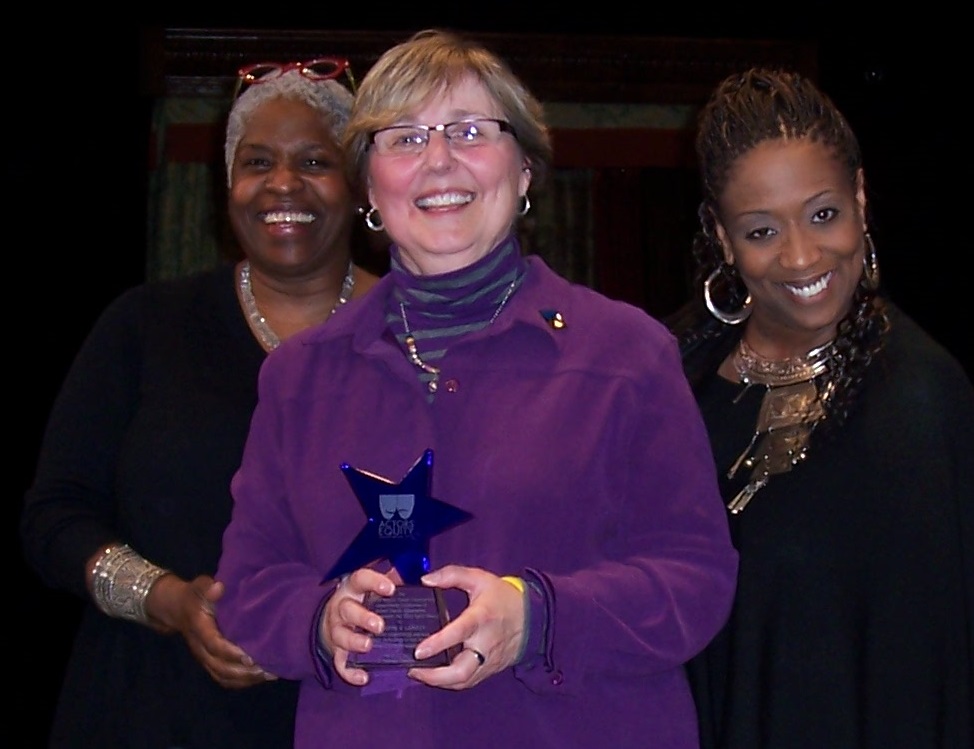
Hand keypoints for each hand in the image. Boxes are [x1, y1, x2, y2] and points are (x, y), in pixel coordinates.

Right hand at [148, 574, 277, 688]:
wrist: (177, 609)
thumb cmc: (195, 595)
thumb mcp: (199, 586)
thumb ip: (208, 587)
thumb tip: (219, 587)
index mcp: (199, 627)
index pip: (214, 645)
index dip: (231, 652)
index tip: (250, 656)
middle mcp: (200, 647)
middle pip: (220, 666)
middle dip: (244, 671)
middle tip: (268, 669)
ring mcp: (204, 657)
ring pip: (222, 675)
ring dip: (245, 678)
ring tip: (269, 674)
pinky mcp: (209, 662)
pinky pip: (223, 678)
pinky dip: (241, 682)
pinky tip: (259, 677)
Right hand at [320, 568, 396, 686]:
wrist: (333, 620)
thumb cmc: (362, 600)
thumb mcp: (373, 585)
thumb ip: (392, 579)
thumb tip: (416, 572)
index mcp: (354, 588)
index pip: (360, 579)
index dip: (374, 582)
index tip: (390, 589)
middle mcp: (342, 607)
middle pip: (348, 610)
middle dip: (363, 617)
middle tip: (380, 626)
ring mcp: (337, 630)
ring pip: (341, 636)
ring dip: (354, 641)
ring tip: (368, 646)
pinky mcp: (336, 651)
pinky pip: (340, 663)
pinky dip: (350, 671)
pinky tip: (363, 677)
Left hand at [407, 565, 524, 689]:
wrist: (533, 618)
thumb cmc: (502, 597)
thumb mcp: (479, 578)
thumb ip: (451, 575)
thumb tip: (426, 579)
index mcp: (482, 617)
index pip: (460, 633)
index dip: (438, 644)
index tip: (418, 651)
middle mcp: (485, 643)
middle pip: (462, 670)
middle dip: (436, 677)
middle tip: (413, 669)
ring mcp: (488, 660)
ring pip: (464, 681)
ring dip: (439, 682)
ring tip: (418, 674)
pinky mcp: (490, 669)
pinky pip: (468, 681)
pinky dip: (450, 682)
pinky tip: (435, 676)